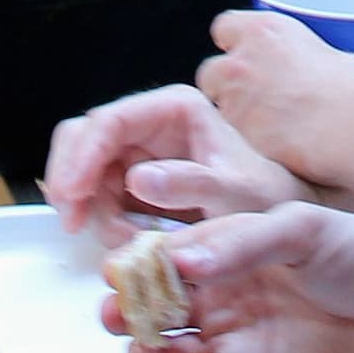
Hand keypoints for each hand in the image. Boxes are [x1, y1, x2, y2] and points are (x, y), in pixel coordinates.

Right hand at [45, 85, 311, 243]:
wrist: (280, 229)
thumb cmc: (268, 204)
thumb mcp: (238, 195)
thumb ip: (192, 185)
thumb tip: (137, 178)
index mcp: (175, 109)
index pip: (110, 121)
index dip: (83, 156)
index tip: (73, 197)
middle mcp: (152, 125)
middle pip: (84, 138)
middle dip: (74, 179)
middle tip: (73, 222)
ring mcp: (140, 153)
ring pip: (86, 170)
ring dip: (91, 208)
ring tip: (123, 243)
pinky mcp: (134, 185)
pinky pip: (99, 196)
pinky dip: (100, 220)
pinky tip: (123, 242)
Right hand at [120, 203, 353, 352]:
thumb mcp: (304, 227)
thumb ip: (242, 242)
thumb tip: (186, 260)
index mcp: (235, 251)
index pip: (176, 254)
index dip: (146, 258)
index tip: (121, 259)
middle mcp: (227, 295)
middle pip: (162, 300)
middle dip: (132, 300)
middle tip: (112, 299)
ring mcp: (234, 340)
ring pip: (169, 343)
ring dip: (143, 338)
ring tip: (132, 330)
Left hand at [198, 9, 353, 196]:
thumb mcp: (337, 54)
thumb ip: (313, 58)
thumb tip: (324, 69)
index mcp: (265, 31)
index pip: (224, 27)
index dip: (234, 46)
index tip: (246, 58)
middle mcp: (240, 62)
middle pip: (211, 72)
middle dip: (226, 87)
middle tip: (255, 103)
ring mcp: (235, 103)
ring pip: (219, 113)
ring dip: (237, 122)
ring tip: (271, 135)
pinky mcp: (237, 142)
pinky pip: (233, 146)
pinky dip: (248, 152)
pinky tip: (275, 155)